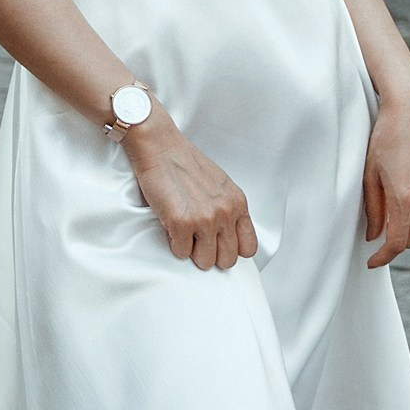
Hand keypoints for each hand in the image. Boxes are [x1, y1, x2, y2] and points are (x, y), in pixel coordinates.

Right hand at [122, 108, 258, 270]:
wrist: (161, 147)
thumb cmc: (186, 163)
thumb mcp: (220, 185)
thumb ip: (228, 209)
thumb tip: (227, 238)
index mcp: (238, 203)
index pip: (248, 248)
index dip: (232, 249)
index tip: (219, 245)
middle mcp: (225, 213)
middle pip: (227, 260)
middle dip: (211, 254)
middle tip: (197, 240)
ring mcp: (205, 219)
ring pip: (205, 262)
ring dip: (192, 251)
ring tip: (184, 232)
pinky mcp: (181, 223)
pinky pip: (181, 253)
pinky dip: (174, 244)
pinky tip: (171, 225)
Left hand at [361, 72, 409, 268]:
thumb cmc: (384, 137)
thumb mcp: (370, 174)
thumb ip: (373, 208)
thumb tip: (373, 235)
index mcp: (405, 198)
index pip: (397, 242)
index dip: (383, 257)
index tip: (372, 261)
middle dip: (395, 245)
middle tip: (378, 242)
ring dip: (409, 230)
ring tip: (390, 222)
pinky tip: (406, 203)